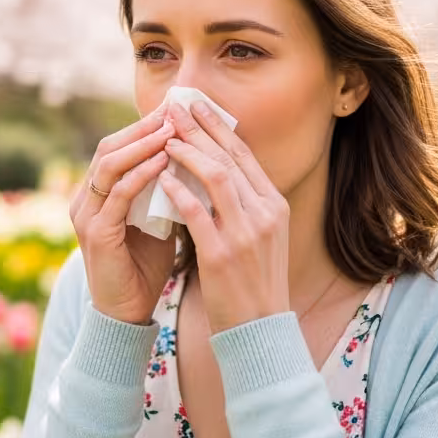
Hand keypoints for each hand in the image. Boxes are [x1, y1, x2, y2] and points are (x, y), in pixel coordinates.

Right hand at [69, 104, 177, 324]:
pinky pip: (118, 194)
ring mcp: (87, 214)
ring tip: (171, 129)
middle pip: (110, 146)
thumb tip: (197, 159)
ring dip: (142, 143)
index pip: (119, 146)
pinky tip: (163, 162)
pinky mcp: (96, 233)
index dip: (145, 126)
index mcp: (99, 193)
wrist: (128, 313)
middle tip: (175, 110)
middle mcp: (86, 198)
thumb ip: (167, 191)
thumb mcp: (159, 219)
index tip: (177, 110)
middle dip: (143, 127)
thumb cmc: (145, 267)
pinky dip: (141, 174)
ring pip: (110, 163)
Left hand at [159, 100, 290, 333]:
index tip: (197, 108)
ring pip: (217, 178)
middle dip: (200, 130)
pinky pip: (197, 213)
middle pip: (230, 159)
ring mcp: (246, 234)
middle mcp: (265, 214)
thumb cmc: (254, 284)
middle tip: (175, 109)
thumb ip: (244, 205)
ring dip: (189, 154)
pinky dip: (179, 192)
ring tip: (166, 138)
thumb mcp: (262, 238)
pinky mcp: (223, 255)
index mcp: (275, 207)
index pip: (244, 156)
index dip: (218, 129)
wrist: (259, 330)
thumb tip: (215, 172)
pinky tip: (162, 179)